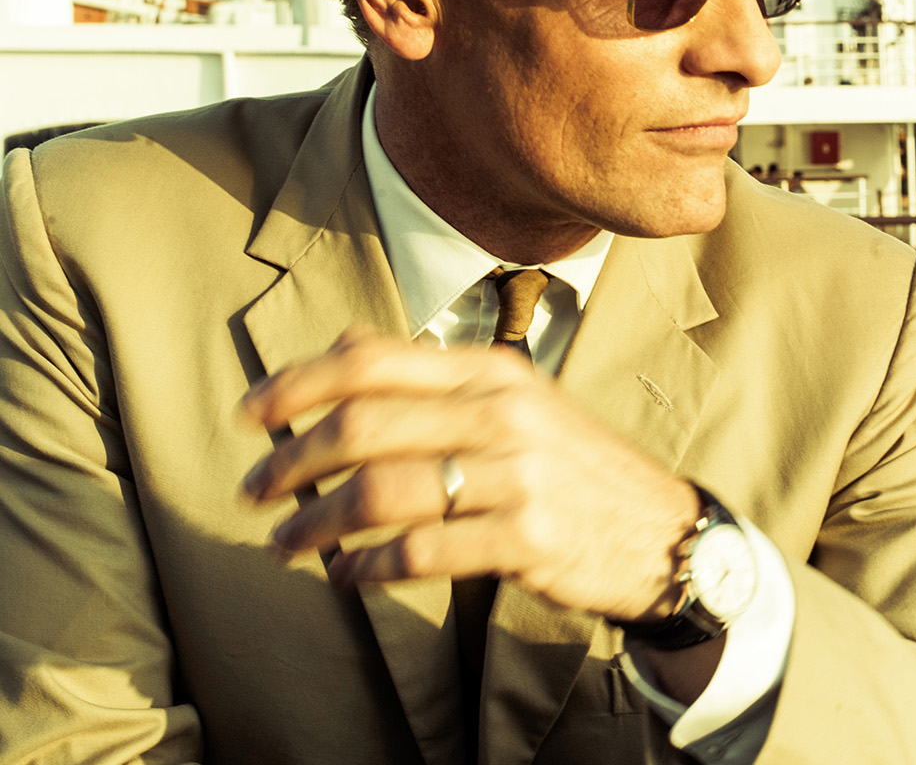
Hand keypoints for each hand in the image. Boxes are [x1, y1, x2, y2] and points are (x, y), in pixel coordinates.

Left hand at [240, 328, 698, 621]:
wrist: (661, 530)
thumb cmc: (572, 466)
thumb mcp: (518, 399)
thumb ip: (435, 376)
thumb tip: (344, 344)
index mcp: (493, 371)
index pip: (372, 362)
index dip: (297, 384)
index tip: (250, 414)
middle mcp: (504, 414)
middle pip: (363, 427)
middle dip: (291, 462)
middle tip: (252, 491)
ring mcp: (518, 477)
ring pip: (380, 494)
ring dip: (315, 524)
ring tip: (286, 543)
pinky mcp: (525, 539)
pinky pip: (418, 552)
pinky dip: (366, 567)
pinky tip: (346, 573)